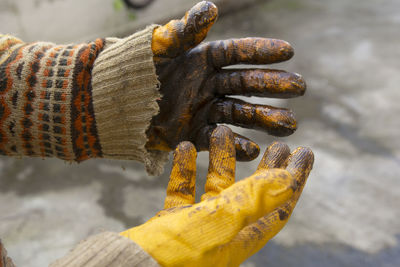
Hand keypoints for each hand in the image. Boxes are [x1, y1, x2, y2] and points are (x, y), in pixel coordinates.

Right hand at [122, 126, 313, 265]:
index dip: (294, 178)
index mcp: (242, 235)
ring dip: (220, 158)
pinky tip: (184, 147)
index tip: (305, 151)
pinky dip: (184, 168)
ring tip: (222, 131)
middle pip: (252, 193)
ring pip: (215, 185)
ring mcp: (198, 224)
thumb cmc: (179, 252)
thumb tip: (289, 179)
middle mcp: (224, 230)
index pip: (277, 203)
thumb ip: (254, 199)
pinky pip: (183, 188)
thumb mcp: (221, 222)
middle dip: (266, 167)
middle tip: (278, 143)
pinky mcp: (173, 219)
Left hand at [146, 1, 305, 160]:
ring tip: (291, 124)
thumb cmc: (135, 69)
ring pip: (240, 113)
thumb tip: (211, 6)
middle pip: (246, 84)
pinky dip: (235, 145)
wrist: (114, 104)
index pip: (236, 53)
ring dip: (265, 118)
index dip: (261, 50)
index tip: (288, 51)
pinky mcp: (195, 134)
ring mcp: (204, 110)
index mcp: (202, 59)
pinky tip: (254, 149)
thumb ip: (183, 31)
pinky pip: (218, 140)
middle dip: (273, 85)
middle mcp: (209, 85)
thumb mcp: (158, 47)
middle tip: (300, 87)